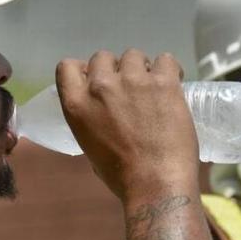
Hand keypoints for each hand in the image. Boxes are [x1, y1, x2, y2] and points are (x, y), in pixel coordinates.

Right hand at [55, 49, 198, 200]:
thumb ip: (93, 121)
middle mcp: (101, 86)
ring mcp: (133, 81)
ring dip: (142, 68)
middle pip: (103, 57)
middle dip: (115, 70)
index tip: (97, 81)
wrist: (156, 184)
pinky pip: (166, 60)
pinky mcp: (163, 82)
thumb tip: (107, 113)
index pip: (68, 66)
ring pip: (134, 55)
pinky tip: (173, 84)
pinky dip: (169, 69)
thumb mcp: (91, 147)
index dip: (84, 70)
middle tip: (129, 90)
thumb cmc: (121, 176)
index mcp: (76, 104)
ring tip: (153, 88)